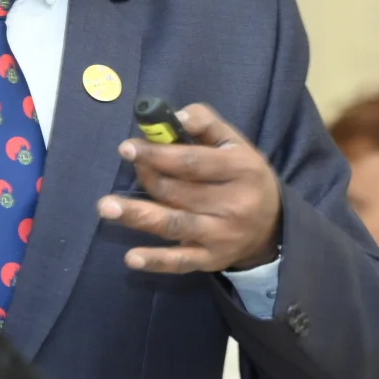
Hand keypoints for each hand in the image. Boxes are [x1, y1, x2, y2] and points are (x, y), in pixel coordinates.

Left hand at [98, 103, 281, 273]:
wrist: (271, 226)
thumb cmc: (243, 176)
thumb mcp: (235, 144)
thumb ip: (207, 124)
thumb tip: (176, 116)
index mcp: (241, 169)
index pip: (194, 162)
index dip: (158, 154)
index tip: (128, 147)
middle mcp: (234, 204)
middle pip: (179, 190)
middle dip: (148, 176)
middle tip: (130, 165)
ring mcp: (222, 235)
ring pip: (175, 223)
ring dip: (138, 215)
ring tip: (106, 207)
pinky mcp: (211, 259)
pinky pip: (181, 261)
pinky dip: (156, 261)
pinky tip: (131, 258)